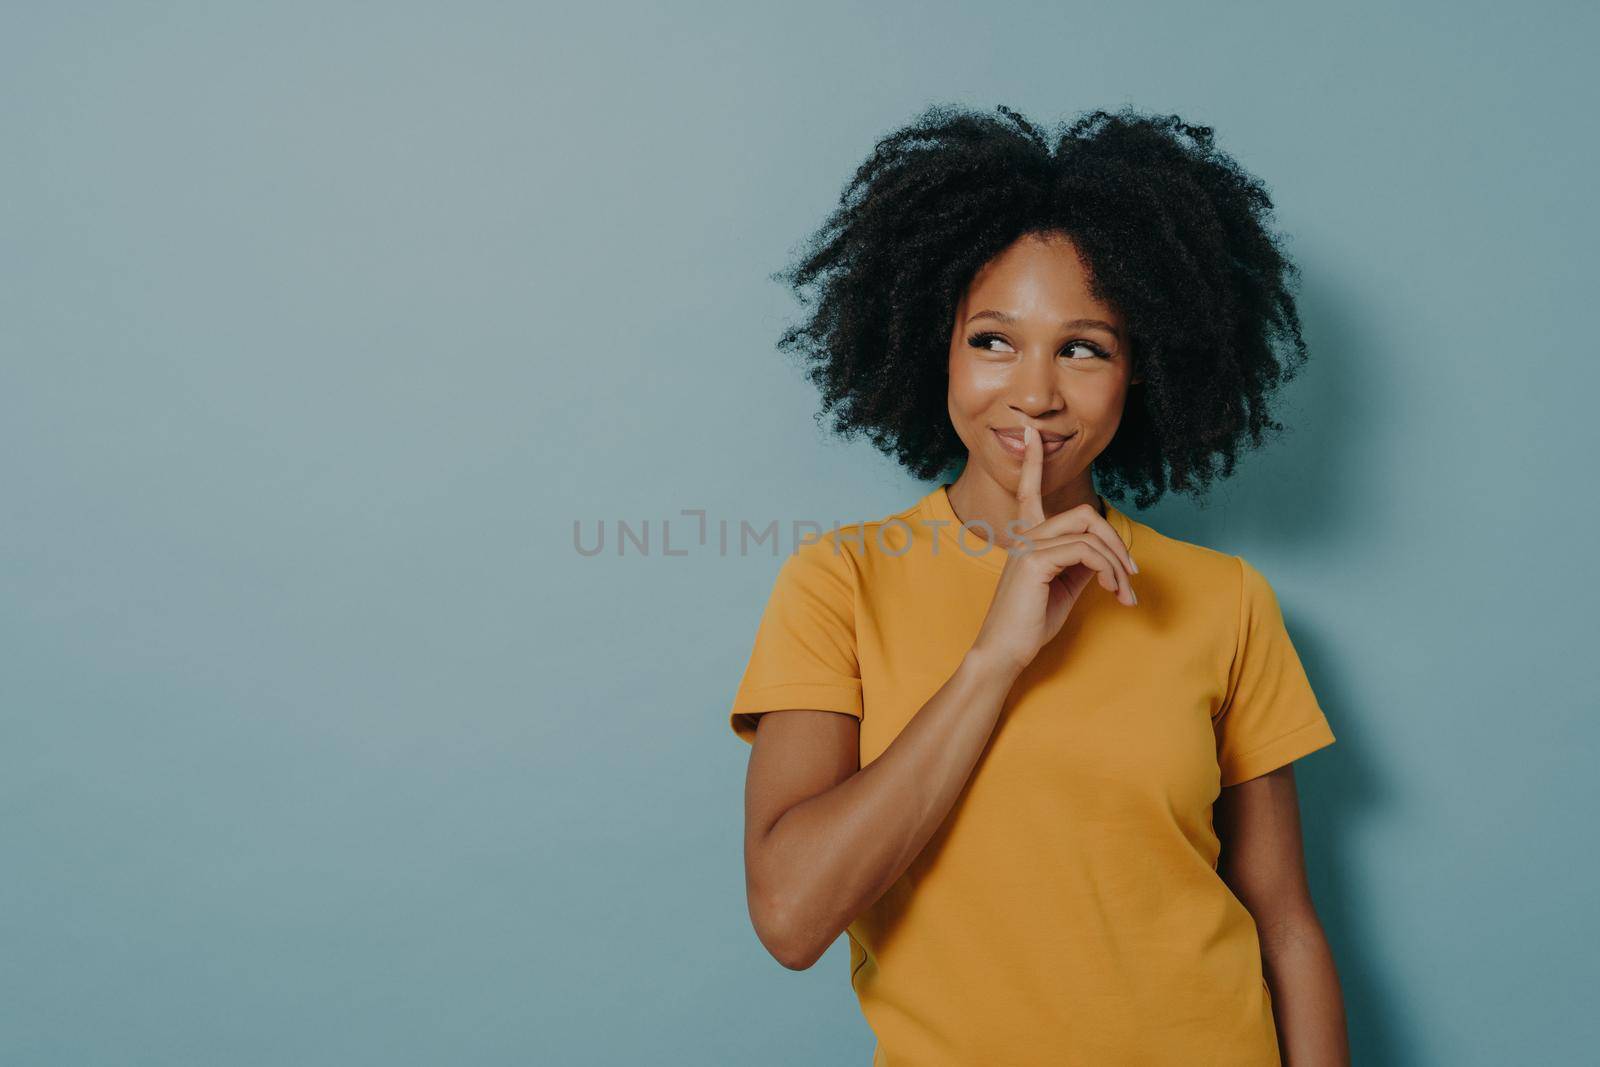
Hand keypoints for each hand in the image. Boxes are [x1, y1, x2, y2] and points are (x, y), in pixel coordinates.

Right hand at [969, 426, 1138, 675]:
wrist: (1005, 653)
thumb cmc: (1030, 623)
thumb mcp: (1063, 587)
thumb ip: (1080, 563)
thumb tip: (1105, 552)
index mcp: (1027, 539)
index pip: (1029, 490)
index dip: (1032, 461)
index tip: (1033, 433)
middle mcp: (1025, 537)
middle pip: (1084, 513)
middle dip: (1116, 541)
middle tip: (1130, 576)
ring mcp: (1028, 547)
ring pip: (1090, 531)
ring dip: (1117, 562)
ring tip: (1123, 592)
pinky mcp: (1034, 562)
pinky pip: (1086, 551)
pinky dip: (1108, 570)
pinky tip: (1111, 591)